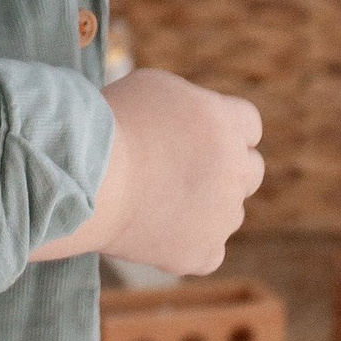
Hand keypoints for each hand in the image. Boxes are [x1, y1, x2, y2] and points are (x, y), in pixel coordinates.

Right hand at [34, 66, 264, 275]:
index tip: (196, 138)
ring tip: (157, 203)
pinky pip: (210, 253)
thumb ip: (186, 103)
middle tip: (182, 172)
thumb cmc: (108, 125)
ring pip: (229, 214)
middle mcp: (236, 168)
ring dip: (206, 208)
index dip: (222, 130)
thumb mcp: (151, 87)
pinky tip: (159, 235)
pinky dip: (189, 247)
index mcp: (227, 122)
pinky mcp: (202, 253)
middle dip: (225, 170)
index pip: (249, 125)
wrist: (89, 179)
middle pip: (250, 171)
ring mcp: (223, 215)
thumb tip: (187, 118)